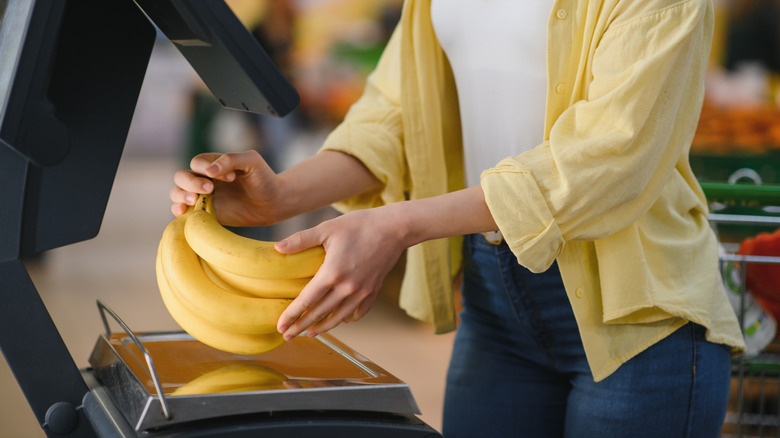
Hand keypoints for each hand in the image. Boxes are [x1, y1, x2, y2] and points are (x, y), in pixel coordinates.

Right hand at [169, 151, 280, 226]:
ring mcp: (202, 197)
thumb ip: (230, 159)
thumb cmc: (263, 178)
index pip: (198, 163)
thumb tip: (208, 171)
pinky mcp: (204, 213)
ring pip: (177, 192)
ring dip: (181, 195)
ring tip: (194, 200)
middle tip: (210, 188)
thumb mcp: (251, 161)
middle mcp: (204, 179)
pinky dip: (178, 210)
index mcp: (213, 164)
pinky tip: (183, 211)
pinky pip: (184, 212)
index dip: (208, 168)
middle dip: (191, 182)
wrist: (273, 203)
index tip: (231, 178)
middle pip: (181, 176)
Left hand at [275, 206, 408, 339]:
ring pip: (339, 317)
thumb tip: (277, 248)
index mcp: (332, 273)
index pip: (306, 300)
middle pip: (319, 314)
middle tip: (287, 335)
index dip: (292, 315)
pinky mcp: (373, 290)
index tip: (280, 326)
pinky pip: (359, 312)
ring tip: (310, 333)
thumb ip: (301, 240)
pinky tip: (340, 320)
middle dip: (301, 326)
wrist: (395, 228)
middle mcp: (347, 287)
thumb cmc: (360, 225)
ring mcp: (362, 291)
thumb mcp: (327, 228)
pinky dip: (347, 319)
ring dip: (323, 327)